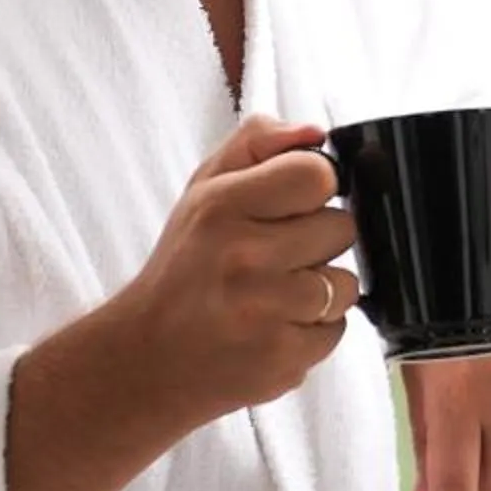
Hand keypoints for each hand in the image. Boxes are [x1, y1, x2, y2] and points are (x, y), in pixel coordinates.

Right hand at [126, 114, 360, 430]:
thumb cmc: (182, 268)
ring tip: (275, 294)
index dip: (315, 187)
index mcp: (223, 205)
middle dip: (317, 240)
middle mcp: (245, 256)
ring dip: (320, 289)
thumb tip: (315, 132)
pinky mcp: (282, 358)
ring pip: (345, 284)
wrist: (145, 359)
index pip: (316, 174)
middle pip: (341, 228)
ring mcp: (265, 311)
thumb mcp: (202, 190)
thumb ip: (257, 144)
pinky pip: (336, 330)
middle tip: (276, 255)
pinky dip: (314, 330)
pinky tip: (274, 326)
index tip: (294, 203)